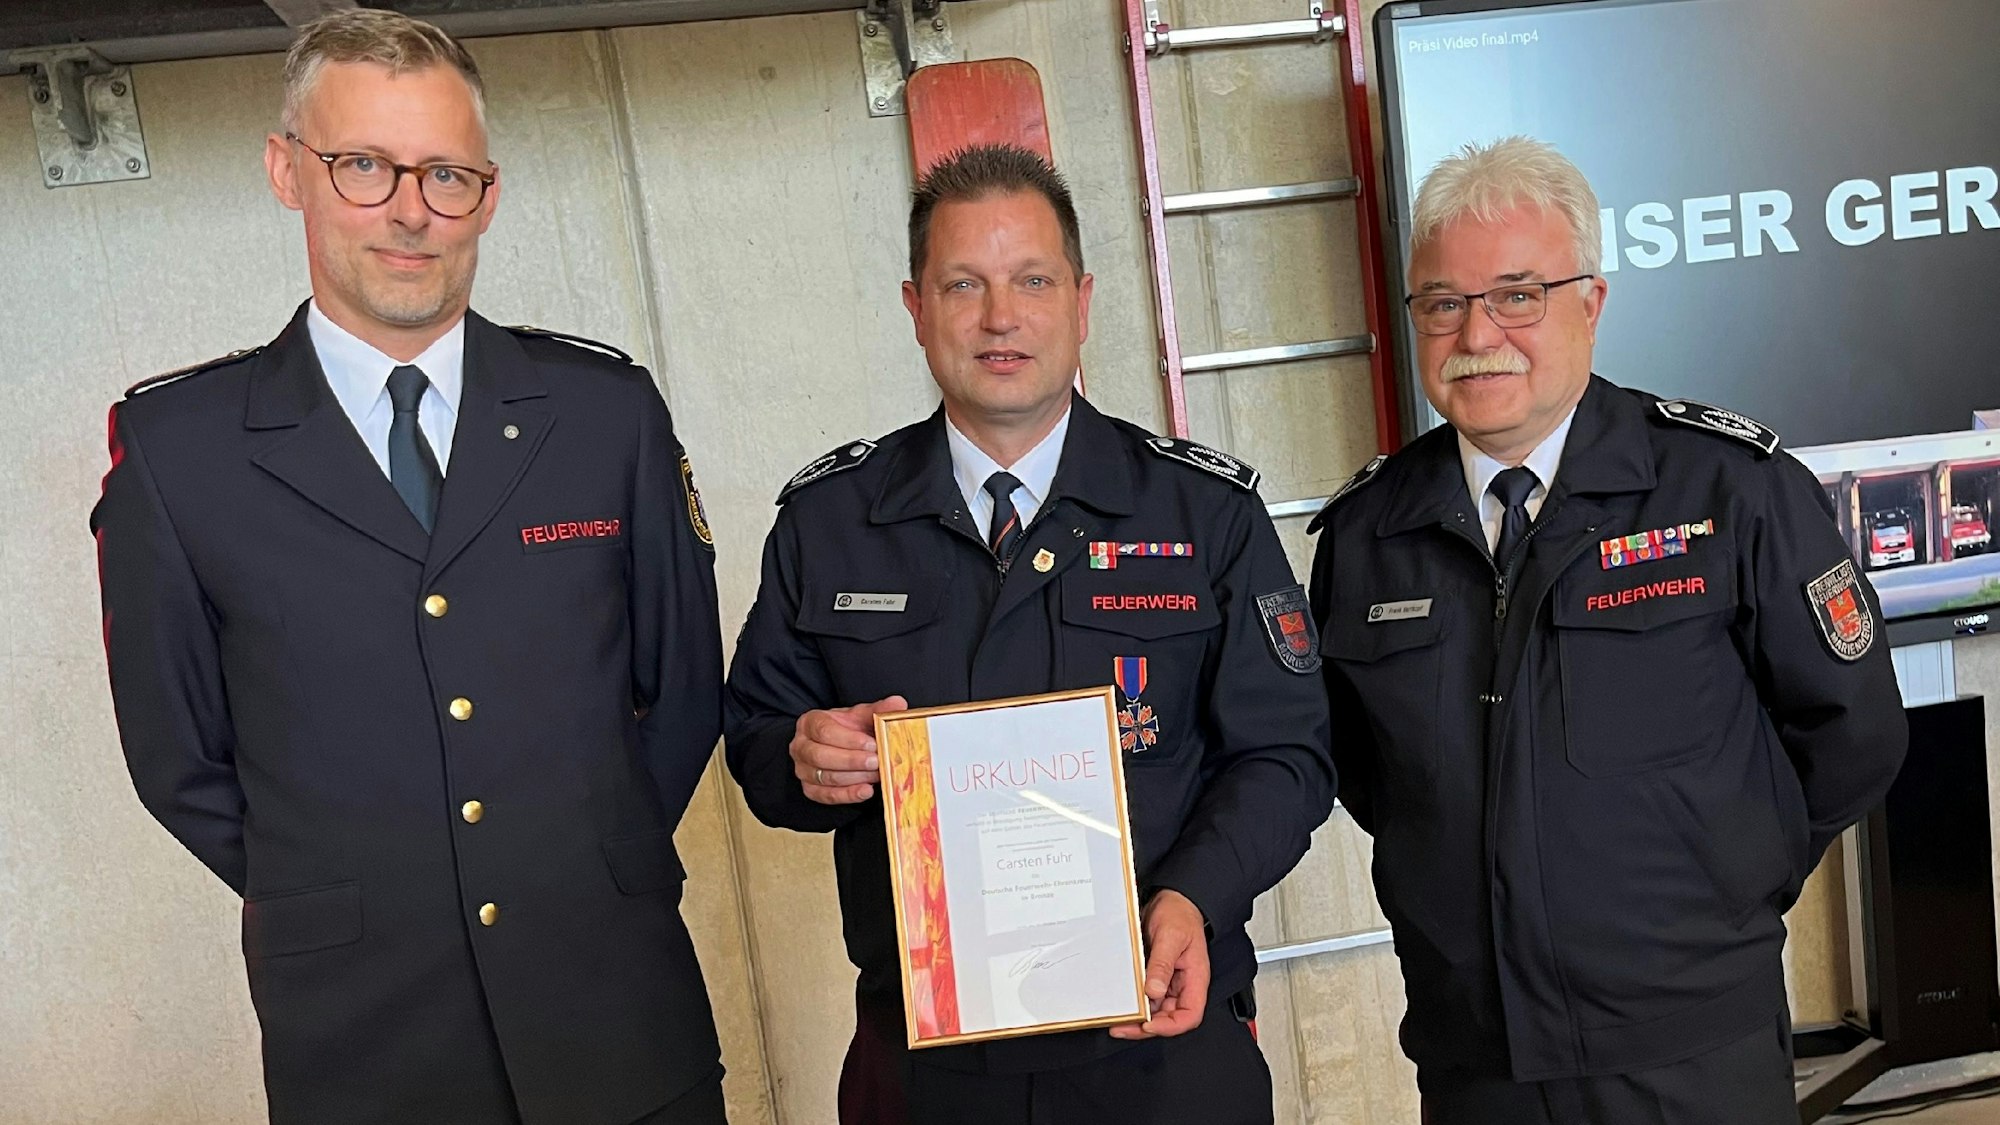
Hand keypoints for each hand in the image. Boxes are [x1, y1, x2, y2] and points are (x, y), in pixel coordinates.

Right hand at [791, 695, 906, 804]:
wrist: (840, 746)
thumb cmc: (849, 730)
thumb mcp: (862, 716)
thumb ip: (878, 710)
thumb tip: (898, 704)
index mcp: (809, 722)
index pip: (824, 731)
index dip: (849, 739)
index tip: (873, 744)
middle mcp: (800, 746)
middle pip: (821, 756)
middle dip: (852, 760)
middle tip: (876, 761)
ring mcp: (802, 770)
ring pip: (825, 777)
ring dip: (854, 777)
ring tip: (877, 774)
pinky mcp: (810, 789)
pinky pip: (827, 795)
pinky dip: (848, 795)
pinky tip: (866, 791)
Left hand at [1109, 889, 1208, 1038]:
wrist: (1172, 899)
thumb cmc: (1180, 914)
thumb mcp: (1172, 937)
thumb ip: (1162, 964)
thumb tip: (1153, 991)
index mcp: (1196, 979)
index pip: (1190, 1015)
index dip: (1170, 1026)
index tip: (1149, 1025)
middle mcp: (1184, 985)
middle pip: (1169, 1018)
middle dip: (1147, 1027)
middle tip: (1123, 1028)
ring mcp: (1170, 982)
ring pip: (1156, 1011)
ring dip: (1139, 1018)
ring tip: (1119, 1019)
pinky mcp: (1157, 976)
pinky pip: (1147, 997)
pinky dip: (1136, 1003)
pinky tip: (1123, 1003)